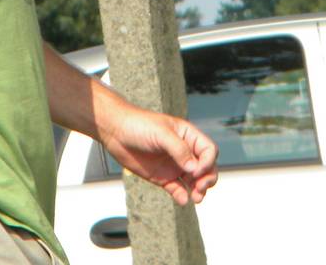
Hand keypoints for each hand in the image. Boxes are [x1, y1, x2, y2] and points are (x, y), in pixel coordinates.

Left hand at [101, 109, 217, 205]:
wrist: (116, 132)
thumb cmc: (139, 125)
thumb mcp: (161, 133)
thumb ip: (179, 150)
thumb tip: (195, 169)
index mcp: (188, 136)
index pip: (209, 151)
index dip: (208, 162)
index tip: (197, 171)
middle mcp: (184, 152)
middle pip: (206, 168)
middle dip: (207, 179)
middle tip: (200, 188)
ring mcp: (174, 165)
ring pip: (195, 181)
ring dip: (199, 190)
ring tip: (196, 198)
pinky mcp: (163, 177)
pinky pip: (178, 189)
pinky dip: (182, 196)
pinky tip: (182, 200)